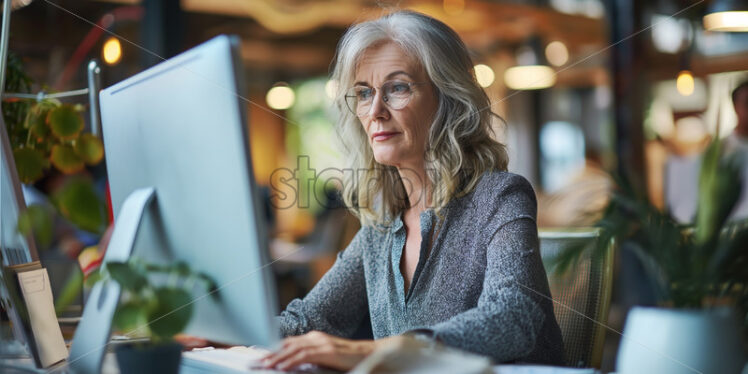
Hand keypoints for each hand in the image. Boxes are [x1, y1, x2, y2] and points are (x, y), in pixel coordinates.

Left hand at [261, 331, 375, 370]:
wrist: (371, 353)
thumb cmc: (349, 359)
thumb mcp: (326, 357)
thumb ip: (311, 358)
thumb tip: (294, 365)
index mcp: (314, 338)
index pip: (289, 342)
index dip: (273, 349)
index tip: (260, 357)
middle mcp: (315, 337)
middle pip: (287, 344)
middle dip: (270, 353)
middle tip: (256, 362)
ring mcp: (321, 342)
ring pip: (293, 348)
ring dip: (277, 357)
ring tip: (265, 365)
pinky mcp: (327, 350)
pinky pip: (304, 355)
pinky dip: (291, 361)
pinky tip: (282, 367)